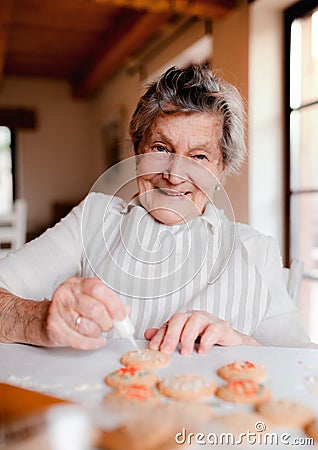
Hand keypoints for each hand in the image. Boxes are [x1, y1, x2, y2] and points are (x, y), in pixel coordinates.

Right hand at [45, 276, 126, 349]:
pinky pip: (79, 341)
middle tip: (110, 325)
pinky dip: (92, 343)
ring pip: (88, 327)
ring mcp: (58, 311)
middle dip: (107, 321)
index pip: (98, 288)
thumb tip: (125, 310)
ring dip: (98, 332)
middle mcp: (66, 295)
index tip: (122, 314)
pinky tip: (96, 340)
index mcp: (77, 284)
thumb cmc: (71, 308)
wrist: (44, 319)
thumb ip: (108, 302)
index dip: (113, 303)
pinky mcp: (55, 328)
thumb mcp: (89, 298)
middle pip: (94, 309)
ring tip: (98, 331)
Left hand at [144, 310, 258, 354]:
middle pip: (180, 318)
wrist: (233, 346)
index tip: (154, 348)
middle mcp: (195, 317)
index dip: (160, 335)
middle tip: (167, 351)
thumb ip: (167, 336)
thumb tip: (147, 334)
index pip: (169, 323)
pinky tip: (203, 350)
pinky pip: (214, 329)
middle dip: (171, 335)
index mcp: (185, 320)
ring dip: (187, 337)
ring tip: (185, 352)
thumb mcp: (185, 340)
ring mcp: (210, 320)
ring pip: (195, 320)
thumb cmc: (208, 342)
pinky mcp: (223, 327)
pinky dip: (207, 340)